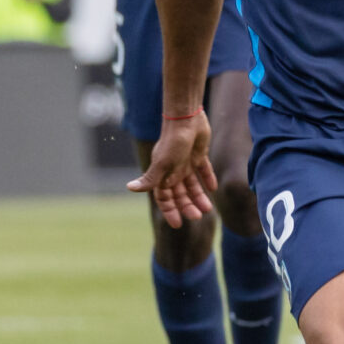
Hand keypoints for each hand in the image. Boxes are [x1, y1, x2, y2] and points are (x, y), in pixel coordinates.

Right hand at [127, 113, 216, 227]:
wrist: (186, 118)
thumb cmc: (172, 141)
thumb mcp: (162, 163)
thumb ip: (150, 178)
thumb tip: (129, 188)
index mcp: (162, 174)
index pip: (164, 197)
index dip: (169, 211)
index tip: (177, 224)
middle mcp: (173, 170)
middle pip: (180, 194)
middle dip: (187, 206)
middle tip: (198, 217)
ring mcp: (186, 162)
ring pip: (192, 185)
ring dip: (199, 197)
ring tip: (208, 209)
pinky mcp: (198, 154)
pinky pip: (203, 170)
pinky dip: (208, 179)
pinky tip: (213, 188)